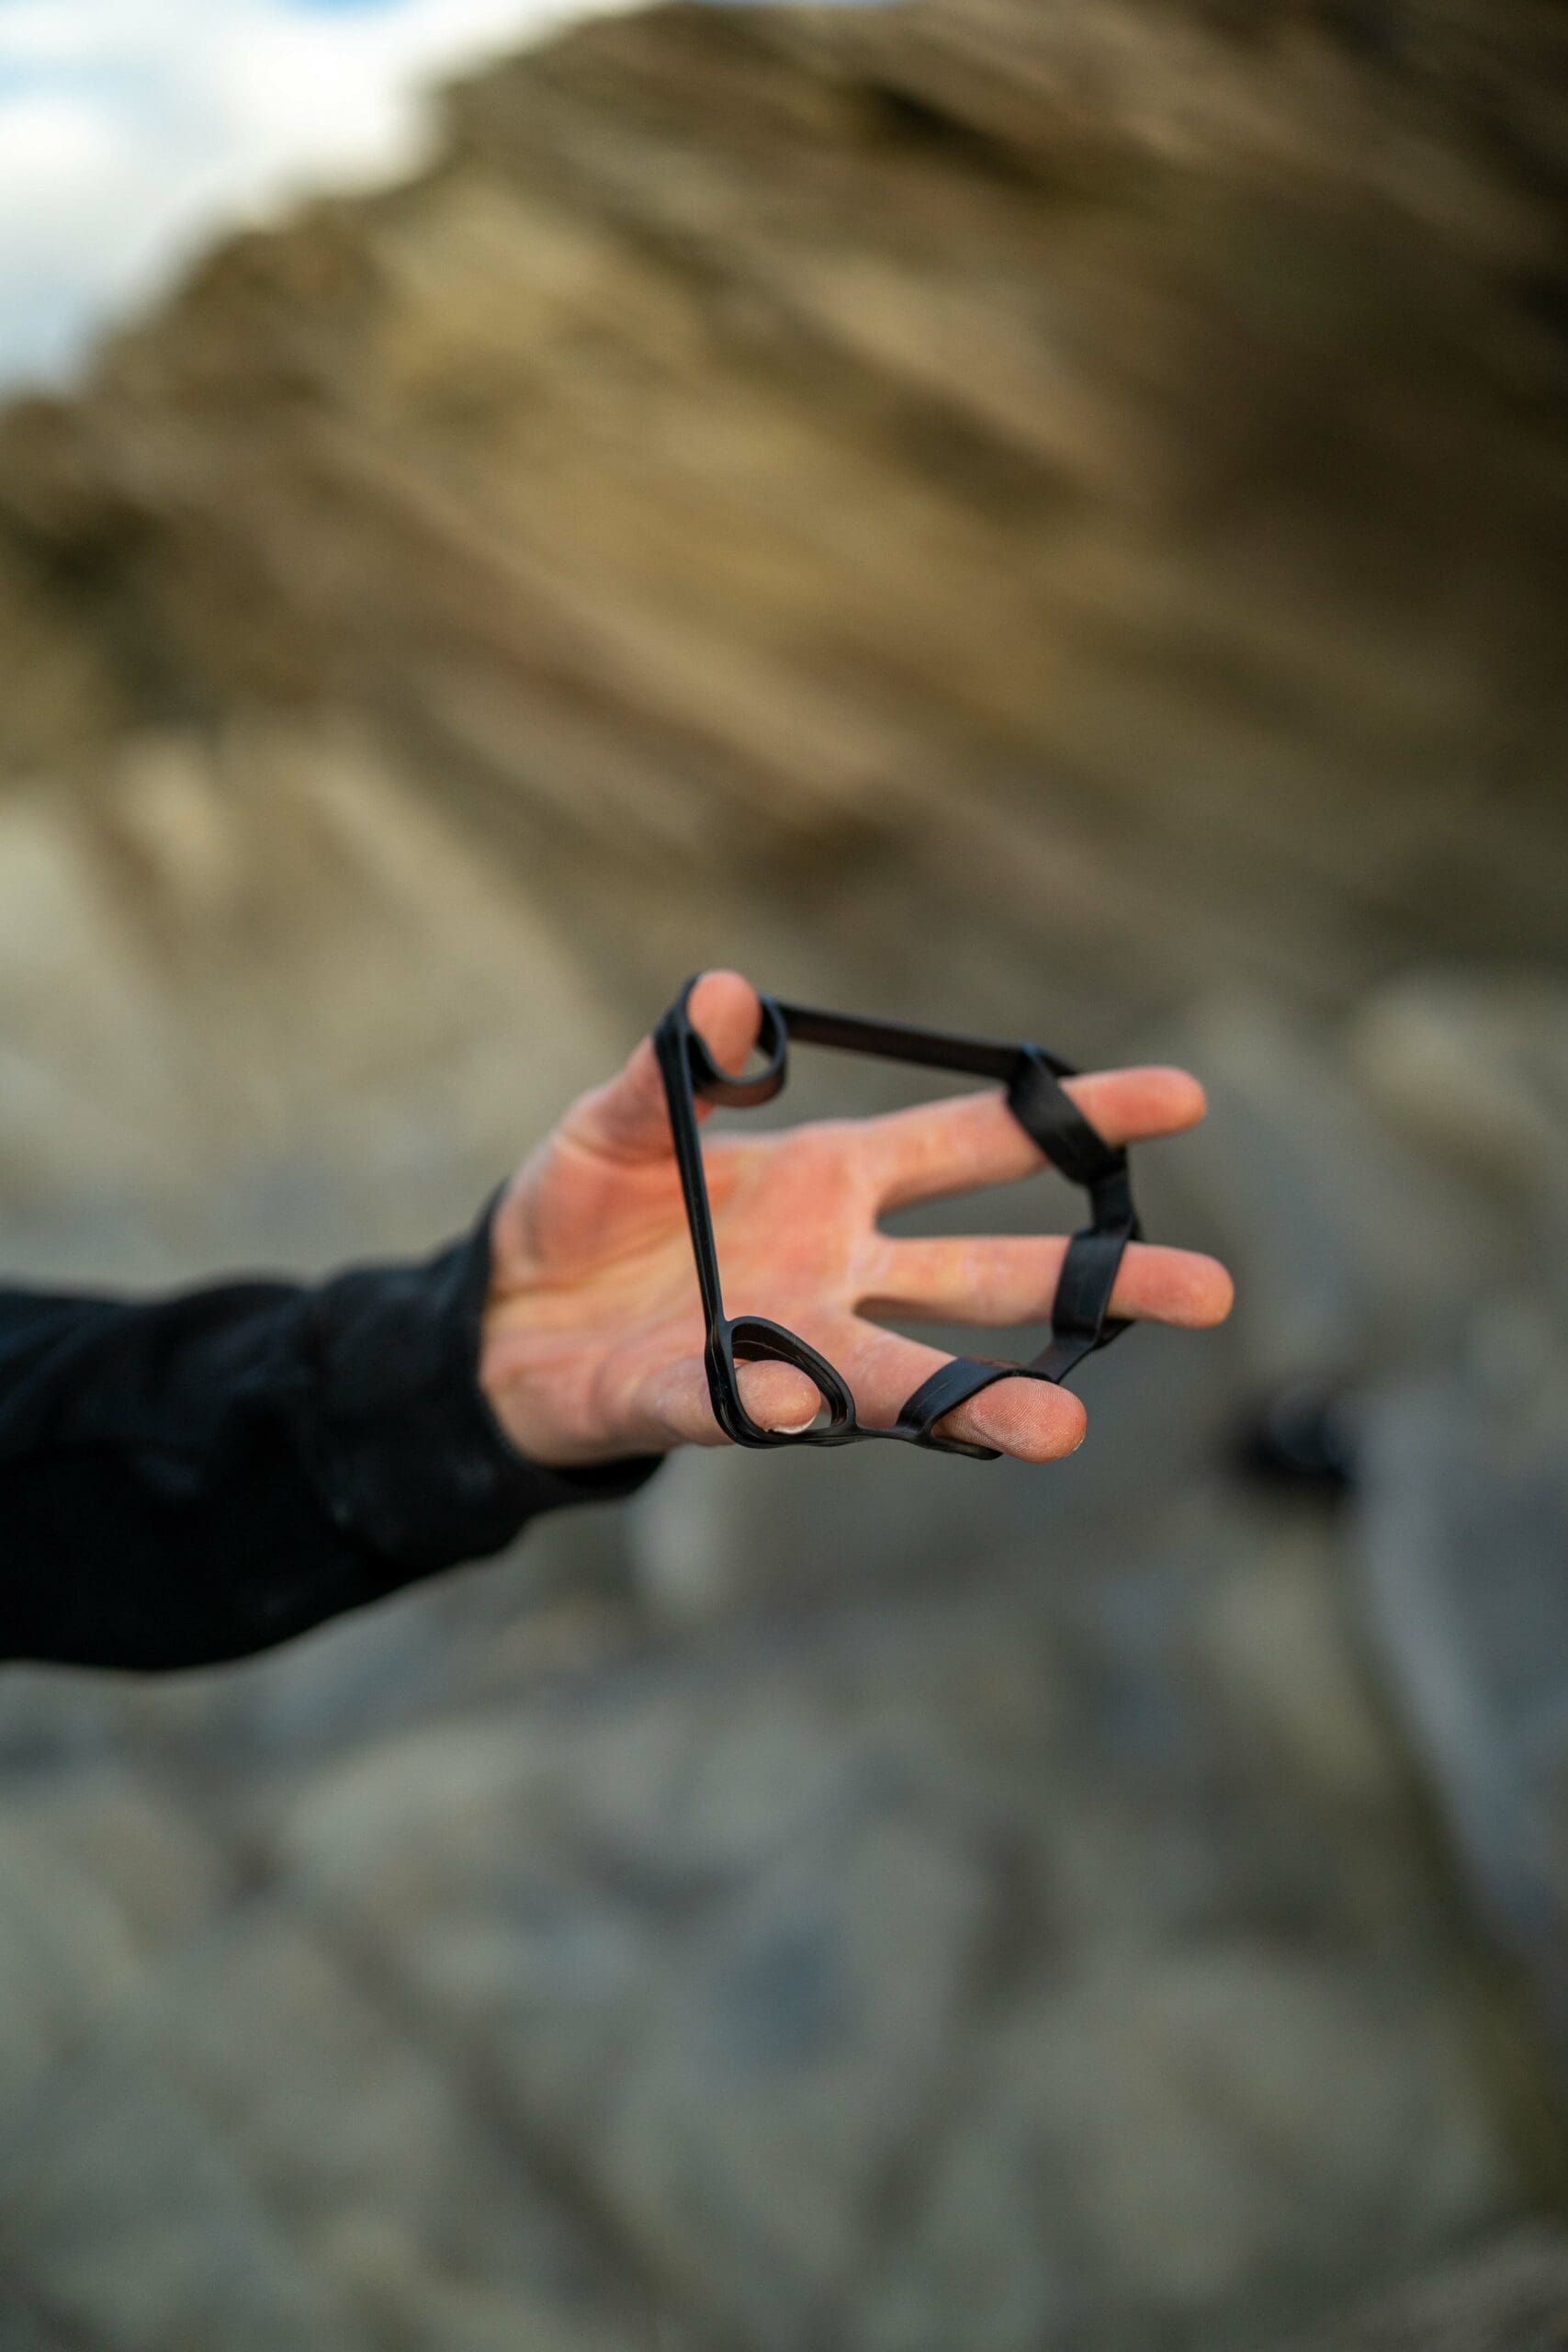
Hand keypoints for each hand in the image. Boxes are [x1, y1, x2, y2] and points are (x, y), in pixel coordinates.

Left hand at [481, 970, 1231, 1466]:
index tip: (1183, 1099)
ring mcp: (786, 1340)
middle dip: (1094, 1279)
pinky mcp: (706, 1400)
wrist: (502, 1317)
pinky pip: (749, 1403)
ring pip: (907, 1371)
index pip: (974, 1147)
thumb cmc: (585, 1207)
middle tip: (1208, 1291)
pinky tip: (807, 1401)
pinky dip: (779, 1401)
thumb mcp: (624, 1118)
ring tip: (1065, 1423)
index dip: (1072, 1123)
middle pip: (989, 1272)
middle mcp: (838, 1267)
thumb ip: (678, 1068)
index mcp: (835, 1180)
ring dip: (983, 1395)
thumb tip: (725, 994)